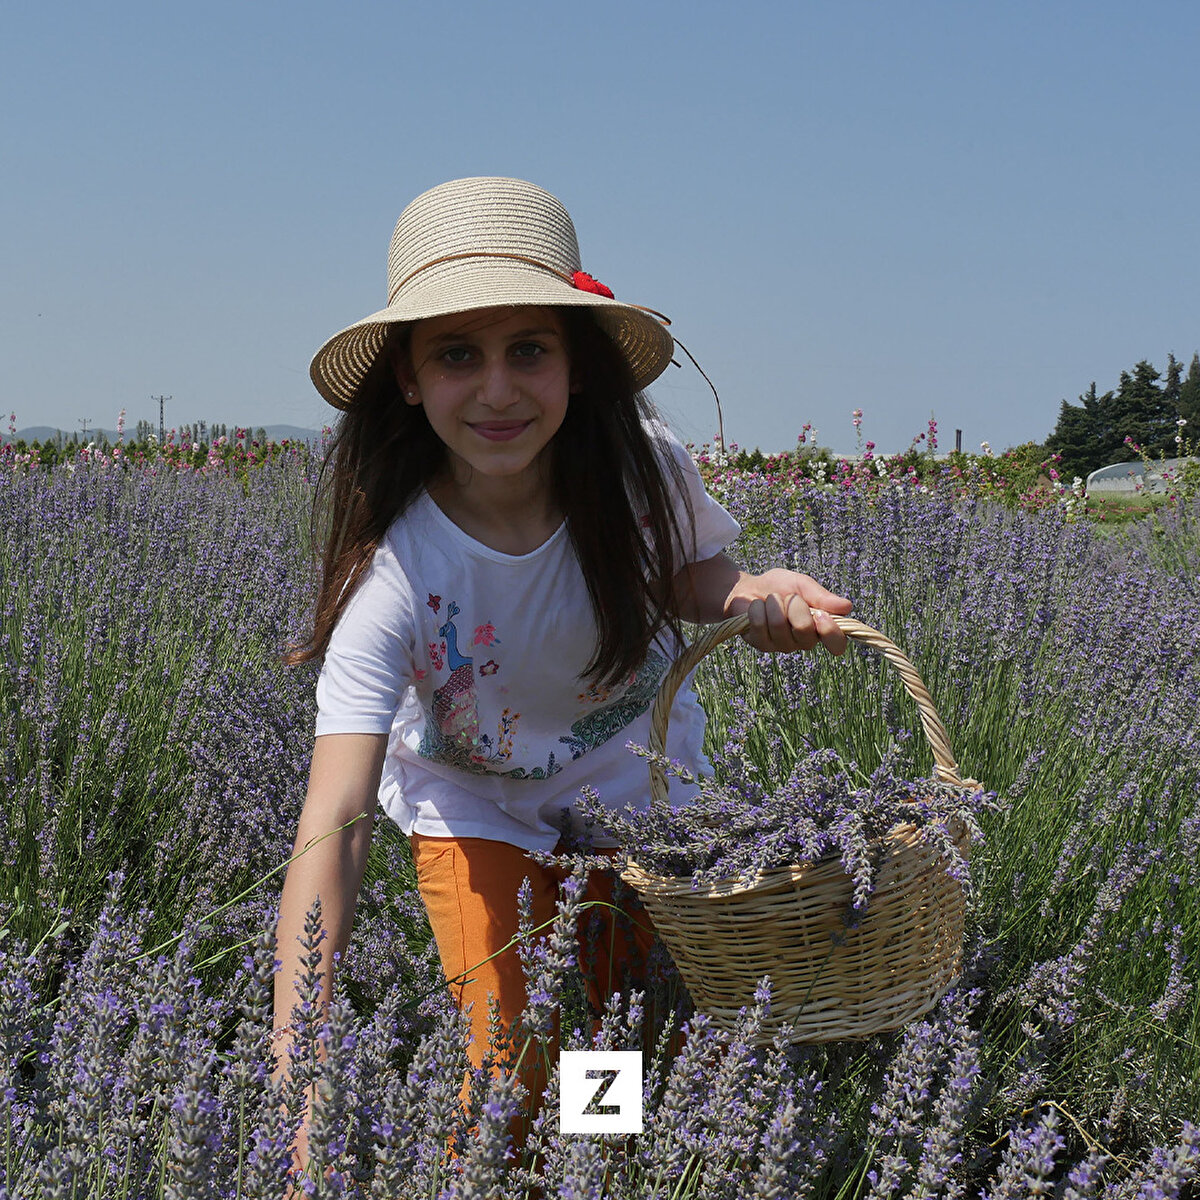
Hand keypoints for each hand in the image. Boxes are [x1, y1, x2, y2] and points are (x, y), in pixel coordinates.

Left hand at [723, 569, 851, 654]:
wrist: (748, 588)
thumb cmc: (779, 587)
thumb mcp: (802, 585)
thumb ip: (822, 596)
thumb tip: (847, 606)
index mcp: (820, 627)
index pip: (837, 644)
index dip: (831, 633)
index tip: (821, 615)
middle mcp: (804, 641)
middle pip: (805, 631)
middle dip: (794, 606)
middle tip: (788, 597)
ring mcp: (782, 645)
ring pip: (779, 626)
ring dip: (773, 604)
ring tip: (770, 600)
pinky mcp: (761, 645)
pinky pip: (760, 625)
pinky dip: (757, 609)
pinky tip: (756, 607)